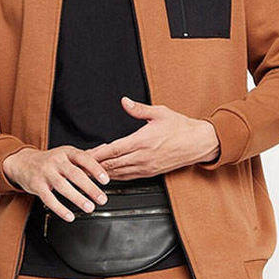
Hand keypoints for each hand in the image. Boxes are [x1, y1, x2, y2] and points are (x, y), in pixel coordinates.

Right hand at [2, 145, 110, 220]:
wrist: (23, 163)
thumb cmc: (50, 161)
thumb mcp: (66, 155)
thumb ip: (84, 158)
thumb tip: (105, 152)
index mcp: (66, 152)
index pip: (83, 158)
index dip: (95, 169)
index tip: (106, 180)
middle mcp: (56, 161)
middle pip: (75, 174)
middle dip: (90, 188)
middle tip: (102, 199)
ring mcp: (45, 173)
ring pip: (63, 186)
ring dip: (78, 198)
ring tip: (89, 208)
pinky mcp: (37, 185)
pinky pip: (49, 199)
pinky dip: (60, 209)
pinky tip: (70, 216)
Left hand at [86, 97, 219, 177]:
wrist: (199, 143)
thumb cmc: (181, 127)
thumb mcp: (159, 112)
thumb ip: (139, 109)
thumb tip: (124, 101)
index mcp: (142, 141)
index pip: (113, 150)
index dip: (96, 154)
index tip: (84, 155)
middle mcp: (143, 157)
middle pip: (112, 164)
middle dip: (94, 166)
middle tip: (79, 166)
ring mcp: (146, 167)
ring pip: (119, 173)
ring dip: (103, 174)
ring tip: (88, 173)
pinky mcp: (151, 173)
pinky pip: (128, 177)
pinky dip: (115, 176)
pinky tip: (107, 176)